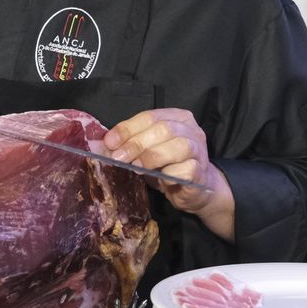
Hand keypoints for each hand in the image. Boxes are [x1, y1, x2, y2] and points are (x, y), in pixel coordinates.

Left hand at [103, 109, 229, 216]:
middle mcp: (191, 130)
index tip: (110, 142)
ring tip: (136, 167)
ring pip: (178, 146)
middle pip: (163, 129)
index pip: (150, 116)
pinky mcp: (201, 171)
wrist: (192, 190)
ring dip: (152, 156)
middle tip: (119, 157)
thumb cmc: (167, 166)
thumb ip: (131, 143)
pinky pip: (186, 169)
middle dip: (137, 143)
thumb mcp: (147, 150)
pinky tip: (160, 179)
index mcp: (177, 117)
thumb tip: (105, 145)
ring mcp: (199, 150)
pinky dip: (169, 174)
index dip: (128, 128)